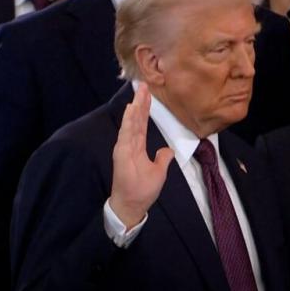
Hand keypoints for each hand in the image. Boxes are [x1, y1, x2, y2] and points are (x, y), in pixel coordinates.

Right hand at [110, 82, 174, 228]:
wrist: (132, 205)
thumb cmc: (142, 190)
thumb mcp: (159, 172)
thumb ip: (162, 159)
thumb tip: (167, 150)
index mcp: (137, 147)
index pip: (141, 124)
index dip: (144, 109)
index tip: (148, 95)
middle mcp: (130, 144)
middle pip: (136, 119)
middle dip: (140, 102)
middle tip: (144, 85)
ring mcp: (125, 148)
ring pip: (131, 123)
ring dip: (135, 107)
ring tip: (139, 91)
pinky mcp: (122, 153)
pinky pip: (126, 134)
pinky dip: (129, 121)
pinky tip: (132, 109)